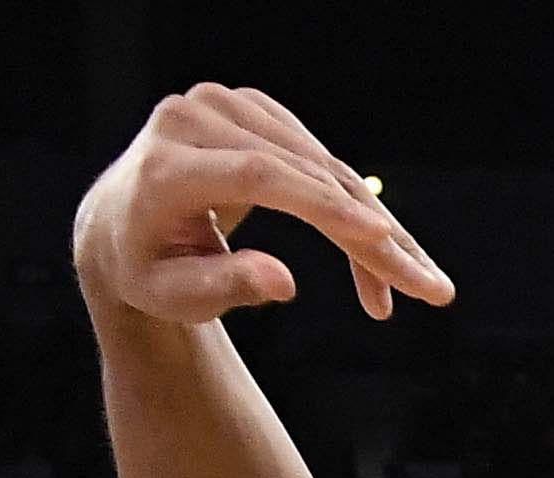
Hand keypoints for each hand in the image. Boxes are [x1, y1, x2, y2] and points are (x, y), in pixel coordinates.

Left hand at [75, 81, 452, 328]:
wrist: (121, 222)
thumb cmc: (148, 269)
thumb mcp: (174, 296)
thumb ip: (224, 287)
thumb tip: (285, 284)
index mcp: (165, 167)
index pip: (258, 176)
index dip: (324, 208)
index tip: (384, 241)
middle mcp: (192, 119)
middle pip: (305, 176)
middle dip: (373, 237)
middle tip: (432, 290)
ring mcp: (224, 105)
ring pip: (325, 169)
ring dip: (375, 230)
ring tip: (417, 286)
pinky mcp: (253, 108)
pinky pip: (321, 161)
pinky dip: (354, 208)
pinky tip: (376, 253)